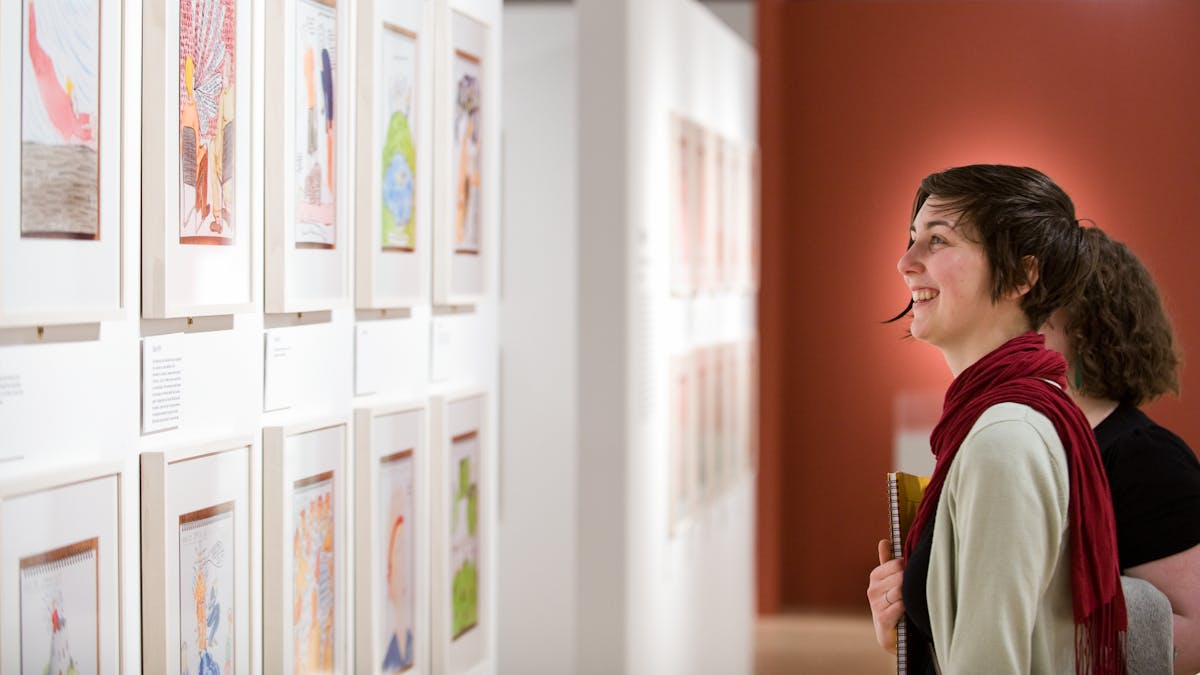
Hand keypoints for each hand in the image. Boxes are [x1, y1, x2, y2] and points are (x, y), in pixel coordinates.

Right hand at [867, 538, 905, 653]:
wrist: (894, 635)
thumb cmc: (895, 604)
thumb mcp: (892, 582)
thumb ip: (888, 561)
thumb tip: (884, 541)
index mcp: (875, 576)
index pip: (896, 564)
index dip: (908, 569)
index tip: (913, 577)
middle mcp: (872, 589)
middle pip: (899, 577)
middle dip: (910, 583)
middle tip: (916, 591)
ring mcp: (876, 604)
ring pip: (900, 591)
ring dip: (909, 597)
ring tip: (912, 602)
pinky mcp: (882, 619)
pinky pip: (899, 607)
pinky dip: (906, 608)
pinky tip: (909, 611)